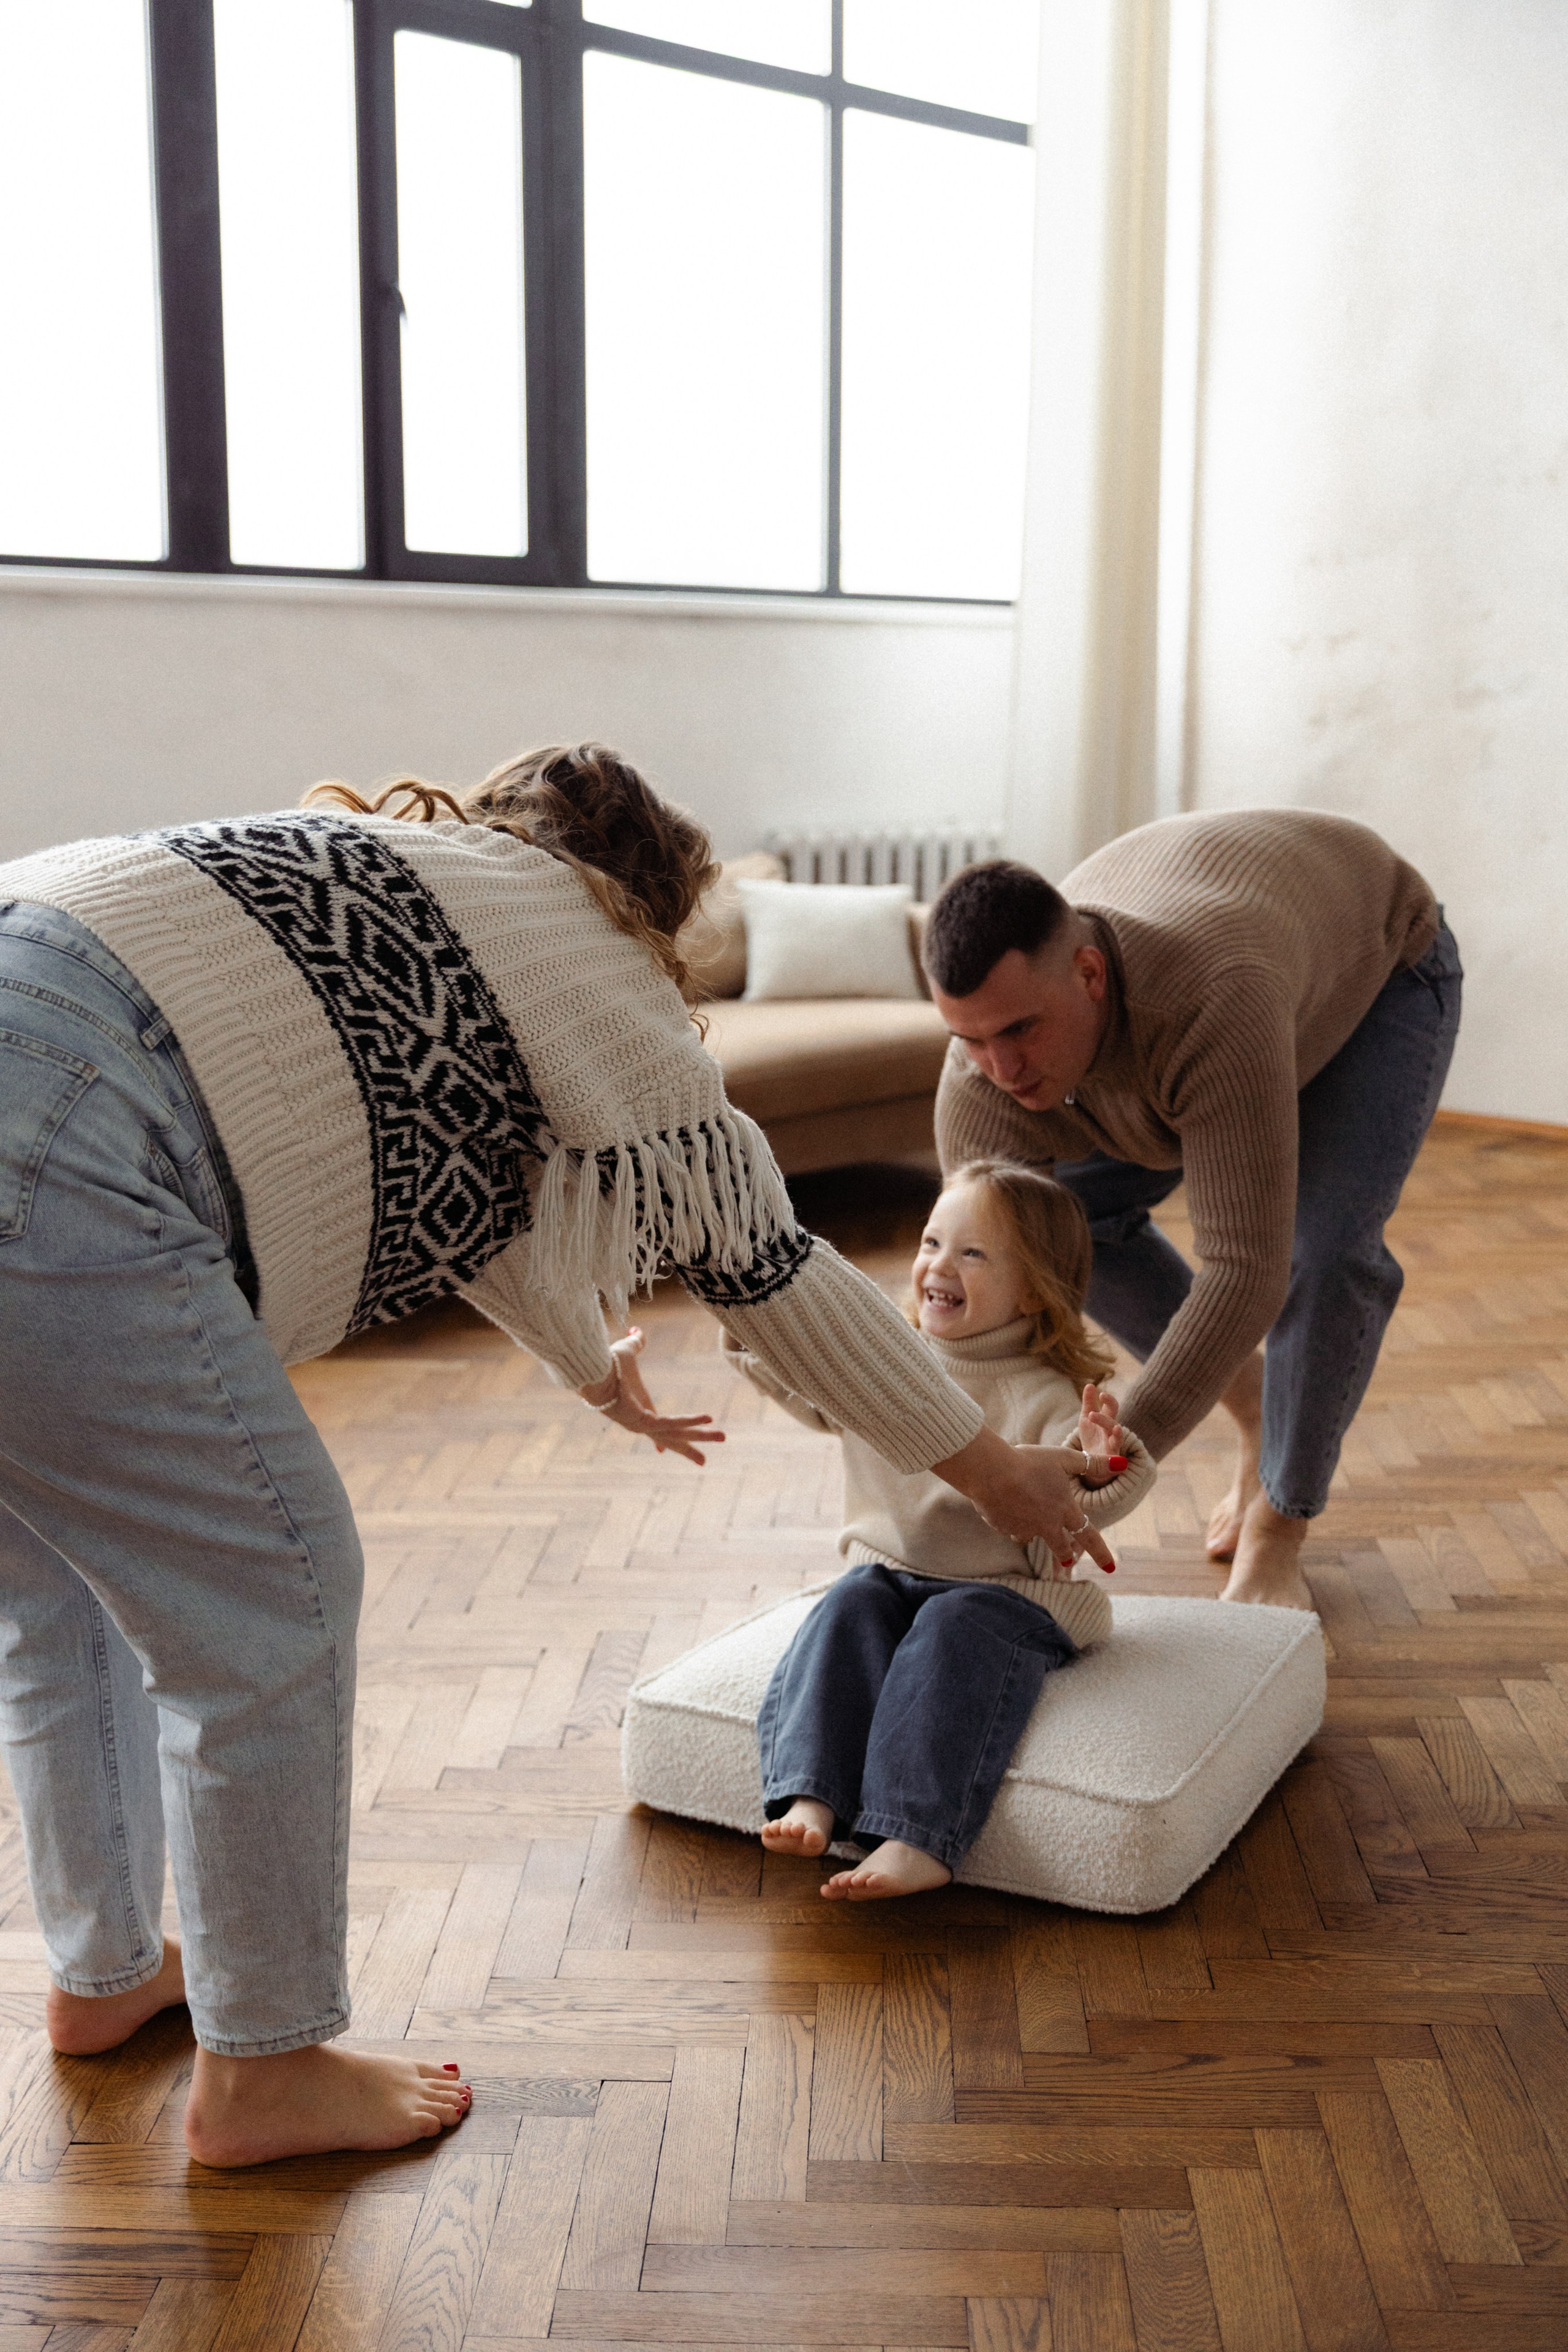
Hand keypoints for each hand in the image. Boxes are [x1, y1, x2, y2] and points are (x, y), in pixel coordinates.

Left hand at [579, 1327, 725, 1467]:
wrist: (593, 1370)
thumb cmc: (606, 1363)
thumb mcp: (626, 1352)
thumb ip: (635, 1343)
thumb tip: (636, 1331)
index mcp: (638, 1409)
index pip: (655, 1428)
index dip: (663, 1438)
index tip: (662, 1451)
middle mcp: (640, 1422)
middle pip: (670, 1439)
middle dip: (690, 1447)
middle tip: (704, 1463)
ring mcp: (641, 1425)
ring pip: (676, 1434)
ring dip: (701, 1436)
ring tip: (723, 1437)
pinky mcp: (643, 1421)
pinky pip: (671, 1423)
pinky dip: (690, 1421)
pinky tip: (708, 1419)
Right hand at [932, 1430, 1114, 1572]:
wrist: (990, 1471)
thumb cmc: (1030, 1462)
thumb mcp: (1064, 1459)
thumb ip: (1094, 1463)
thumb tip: (1123, 1463)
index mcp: (1064, 1510)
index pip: (1088, 1536)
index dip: (1101, 1553)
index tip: (1111, 1568)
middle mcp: (1046, 1525)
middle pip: (1060, 1547)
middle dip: (1065, 1554)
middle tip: (1067, 1561)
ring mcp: (1023, 1528)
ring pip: (1030, 1534)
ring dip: (1032, 1529)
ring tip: (1024, 1511)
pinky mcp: (1002, 1527)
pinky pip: (1009, 1525)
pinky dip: (1010, 1518)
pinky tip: (1003, 1502)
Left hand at [1076, 1382, 1125, 1468]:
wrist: (1091, 1463)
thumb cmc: (1091, 1437)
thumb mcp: (1086, 1418)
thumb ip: (1088, 1402)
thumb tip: (1090, 1384)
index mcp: (1106, 1419)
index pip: (1111, 1406)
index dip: (1108, 1400)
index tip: (1101, 1394)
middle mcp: (1111, 1431)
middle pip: (1114, 1418)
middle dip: (1109, 1409)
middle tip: (1097, 1404)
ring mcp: (1113, 1444)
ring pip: (1117, 1435)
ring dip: (1111, 1427)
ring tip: (1101, 1420)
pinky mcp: (1111, 1460)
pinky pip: (1116, 1454)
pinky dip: (1117, 1451)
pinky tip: (1114, 1446)